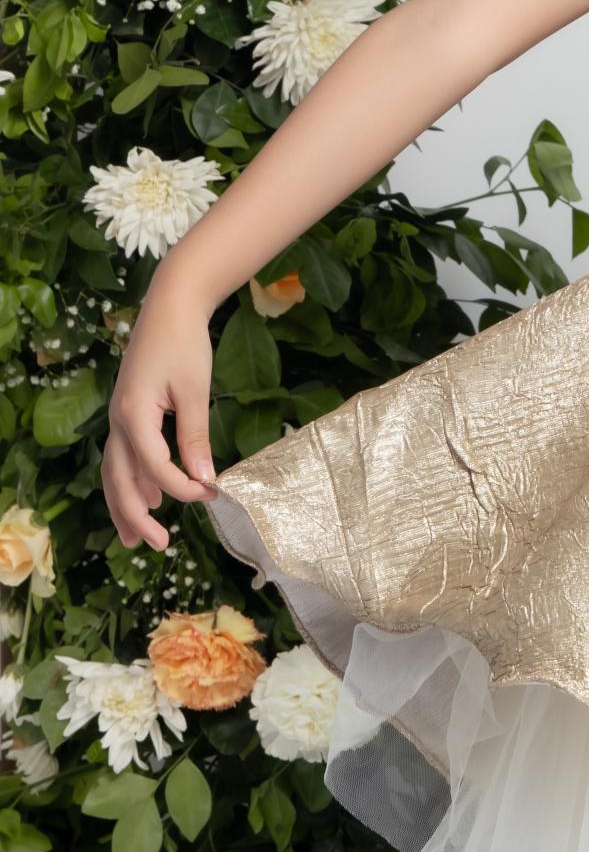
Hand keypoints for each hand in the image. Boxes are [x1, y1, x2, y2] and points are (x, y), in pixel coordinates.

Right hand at [102, 274, 220, 549]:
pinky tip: (148, 499)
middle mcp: (119, 420)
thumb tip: (205, 478)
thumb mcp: (195, 390)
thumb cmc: (184, 343)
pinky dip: (131, 481)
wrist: (169, 306)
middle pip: (120, 479)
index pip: (155, 467)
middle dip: (135, 515)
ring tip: (136, 537)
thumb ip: (195, 436)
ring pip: (115, 471)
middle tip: (157, 545)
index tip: (210, 496)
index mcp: (134, 414)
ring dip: (125, 505)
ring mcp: (120, 417)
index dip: (181, 488)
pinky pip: (123, 456)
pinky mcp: (128, 413)